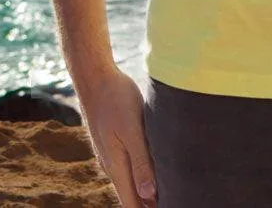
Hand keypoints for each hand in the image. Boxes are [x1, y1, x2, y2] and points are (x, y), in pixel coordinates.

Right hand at [77, 66, 157, 207]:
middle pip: (131, 195)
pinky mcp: (114, 141)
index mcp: (116, 166)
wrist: (94, 77)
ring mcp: (111, 153)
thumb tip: (149, 196)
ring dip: (147, 190)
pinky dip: (142, 173)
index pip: (132, 203)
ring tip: (170, 191)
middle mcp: (112, 164)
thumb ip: (140, 162)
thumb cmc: (116, 99)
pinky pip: (129, 165)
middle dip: (150, 203)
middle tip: (176, 200)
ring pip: (130, 181)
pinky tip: (156, 168)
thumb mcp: (132, 129)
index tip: (171, 207)